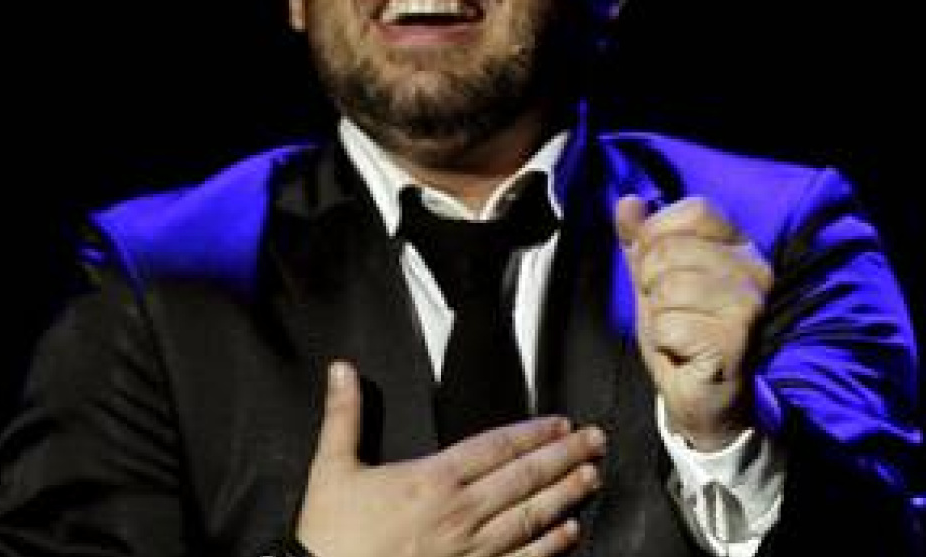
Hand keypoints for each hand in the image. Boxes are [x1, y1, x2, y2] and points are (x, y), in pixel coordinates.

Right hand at [296, 361, 605, 556]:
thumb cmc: (329, 535)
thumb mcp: (331, 469)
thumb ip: (343, 417)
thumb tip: (342, 370)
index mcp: (431, 480)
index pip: (494, 448)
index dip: (532, 433)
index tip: (561, 423)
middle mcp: (459, 513)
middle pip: (523, 478)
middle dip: (563, 457)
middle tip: (596, 441)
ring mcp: (470, 550)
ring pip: (530, 517)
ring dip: (565, 495)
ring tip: (592, 477)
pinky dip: (549, 547)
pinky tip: (570, 534)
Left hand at [614, 195, 772, 450]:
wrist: (706, 398)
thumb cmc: (683, 336)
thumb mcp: (653, 281)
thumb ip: (640, 241)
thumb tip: (628, 203)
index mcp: (739, 247)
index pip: (693, 211)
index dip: (658, 237)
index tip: (658, 271)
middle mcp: (754, 270)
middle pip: (670, 251)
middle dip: (650, 284)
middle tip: (670, 311)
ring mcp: (749, 305)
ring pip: (668, 288)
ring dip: (658, 316)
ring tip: (677, 331)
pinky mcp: (736, 339)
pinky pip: (669, 325)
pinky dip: (664, 341)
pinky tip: (682, 351)